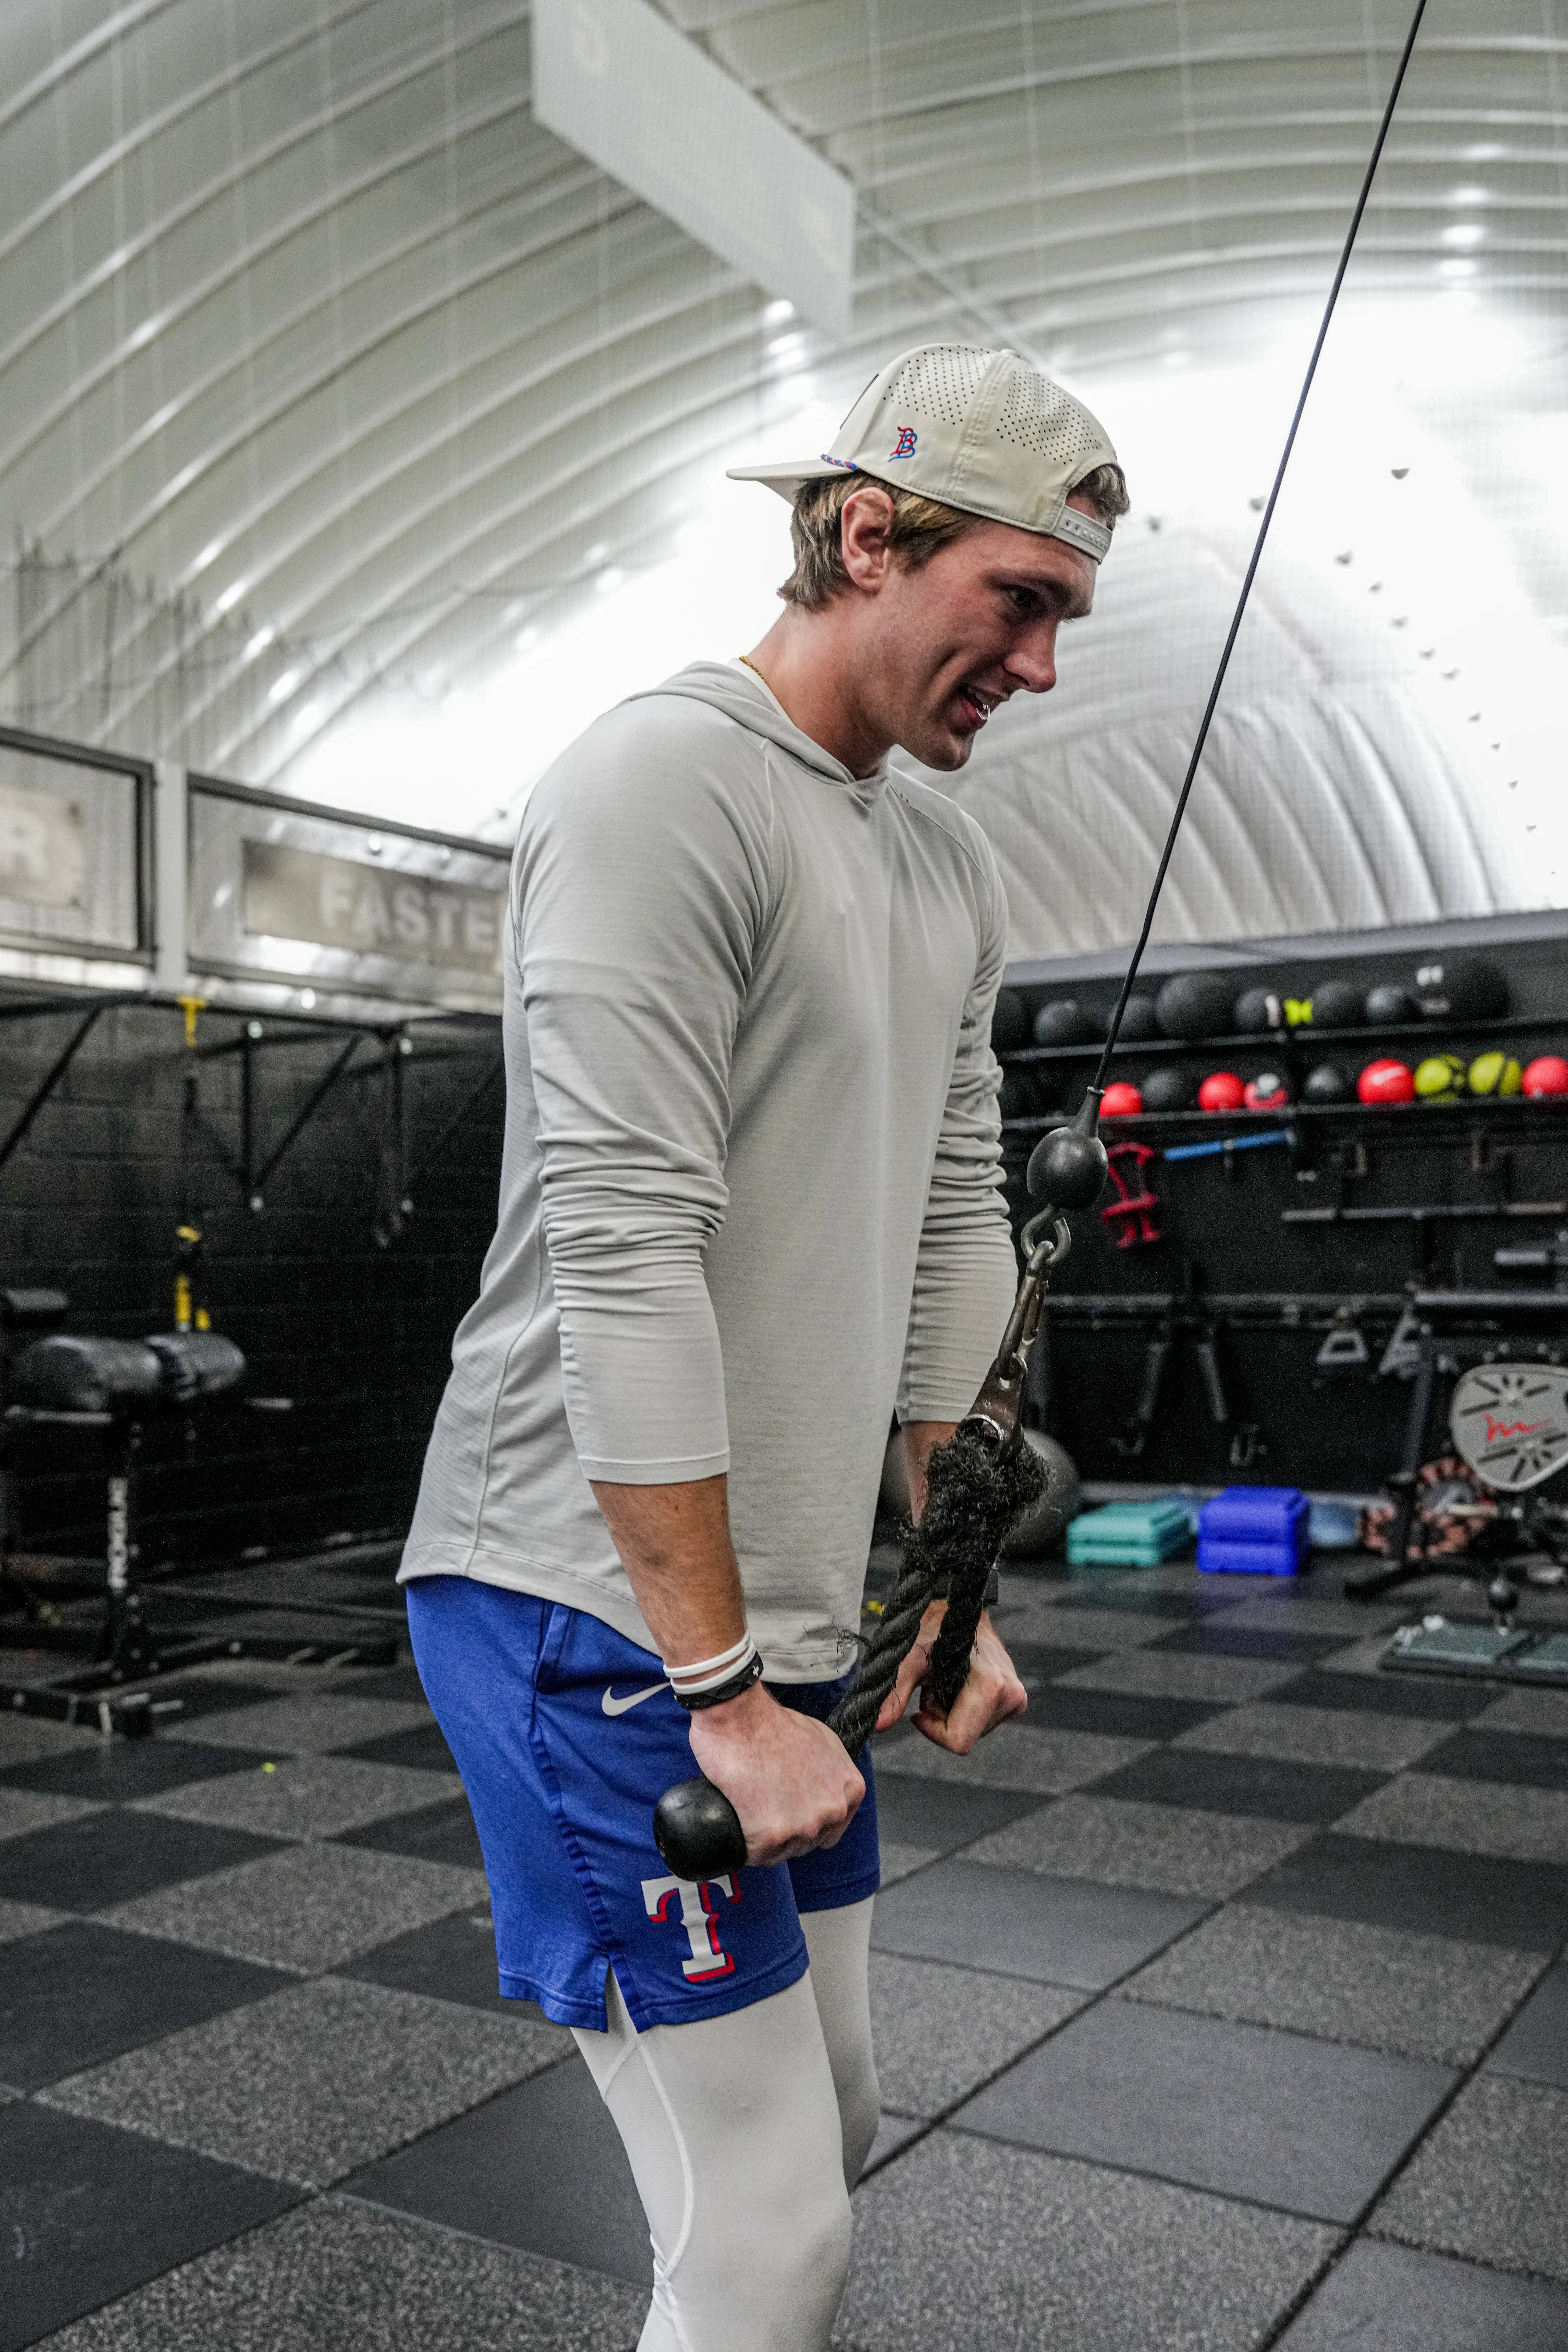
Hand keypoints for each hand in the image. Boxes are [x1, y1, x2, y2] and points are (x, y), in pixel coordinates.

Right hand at [688, 1681, 864, 1867]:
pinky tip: (738, 1820)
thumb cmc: (772, 1723)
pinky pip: (756, 1855)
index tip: (791, 1810)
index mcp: (849, 1789)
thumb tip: (824, 1786)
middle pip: (808, 1842)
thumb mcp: (821, 1739)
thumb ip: (832, 1768)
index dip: (809, 1820)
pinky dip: (745, 1844)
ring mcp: (804, 1826)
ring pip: (782, 1852)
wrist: (739, 1717)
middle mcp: (832, 1811)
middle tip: (765, 1805)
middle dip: (788, 1829)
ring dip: (765, 1838)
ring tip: (750, 1806)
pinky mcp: (771, 1837)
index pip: (833, 1826)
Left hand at [874, 1601, 1026, 1752]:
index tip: (919, 1709)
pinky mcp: (1017, 1699)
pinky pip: (985, 1722)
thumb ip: (895, 1692)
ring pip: (974, 1732)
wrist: (958, 1608)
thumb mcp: (910, 1660)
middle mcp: (1011, 1695)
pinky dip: (965, 1710)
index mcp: (992, 1688)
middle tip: (934, 1688)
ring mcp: (1017, 1698)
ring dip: (953, 1713)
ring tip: (946, 1681)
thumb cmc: (933, 1630)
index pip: (960, 1741)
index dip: (933, 1731)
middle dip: (942, 1718)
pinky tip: (960, 1685)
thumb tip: (877, 1724)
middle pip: (966, 1737)